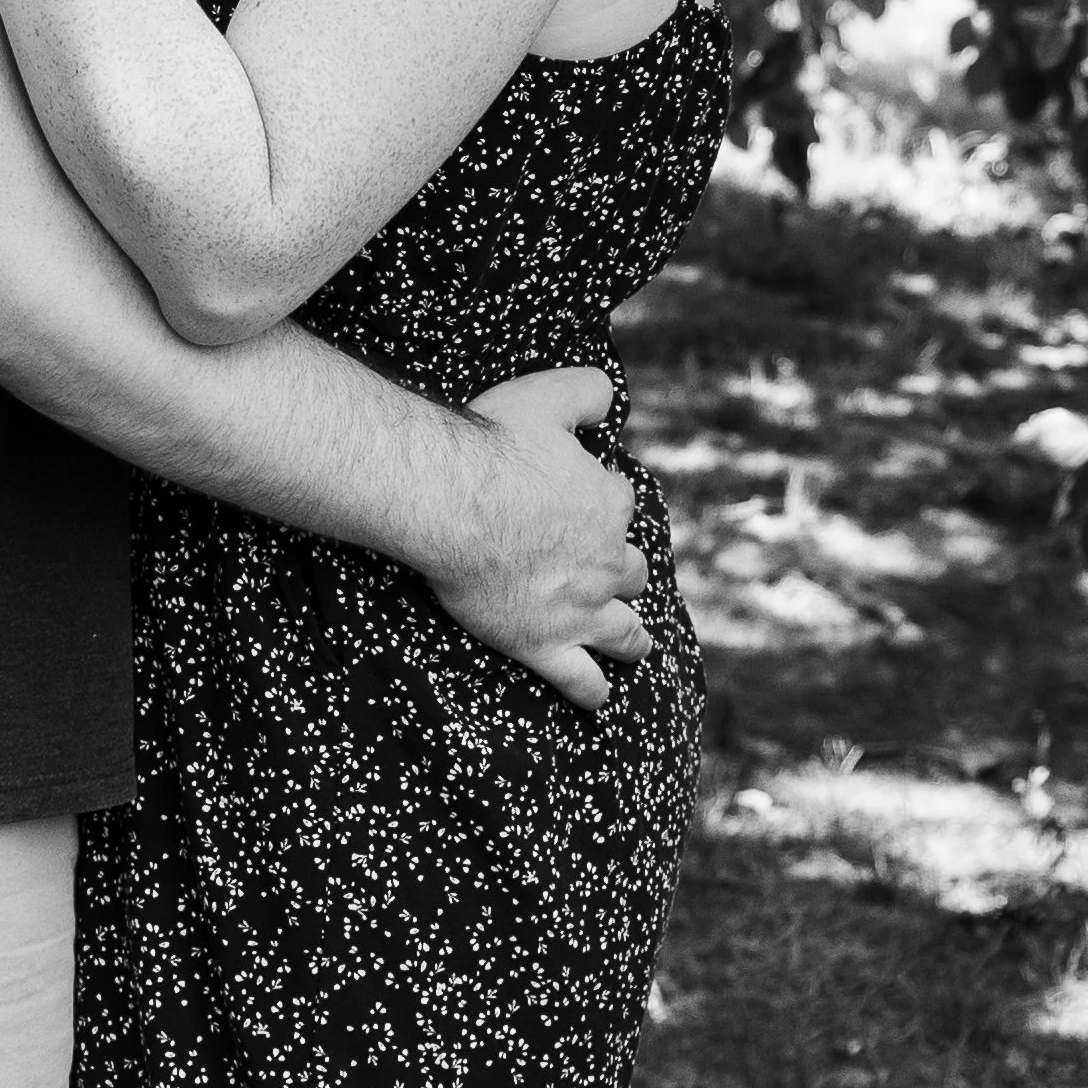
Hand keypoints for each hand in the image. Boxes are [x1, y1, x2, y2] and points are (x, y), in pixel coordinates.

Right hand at [415, 368, 654, 714]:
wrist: (450, 500)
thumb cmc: (493, 444)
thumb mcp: (547, 395)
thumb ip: (586, 389)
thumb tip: (609, 394)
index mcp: (607, 503)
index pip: (619, 504)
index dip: (601, 500)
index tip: (581, 498)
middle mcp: (605, 560)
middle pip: (632, 571)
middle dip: (625, 571)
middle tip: (611, 572)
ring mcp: (579, 608)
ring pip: (623, 631)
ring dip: (632, 637)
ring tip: (637, 643)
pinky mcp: (545, 644)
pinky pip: (581, 680)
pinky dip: (594, 691)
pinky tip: (600, 698)